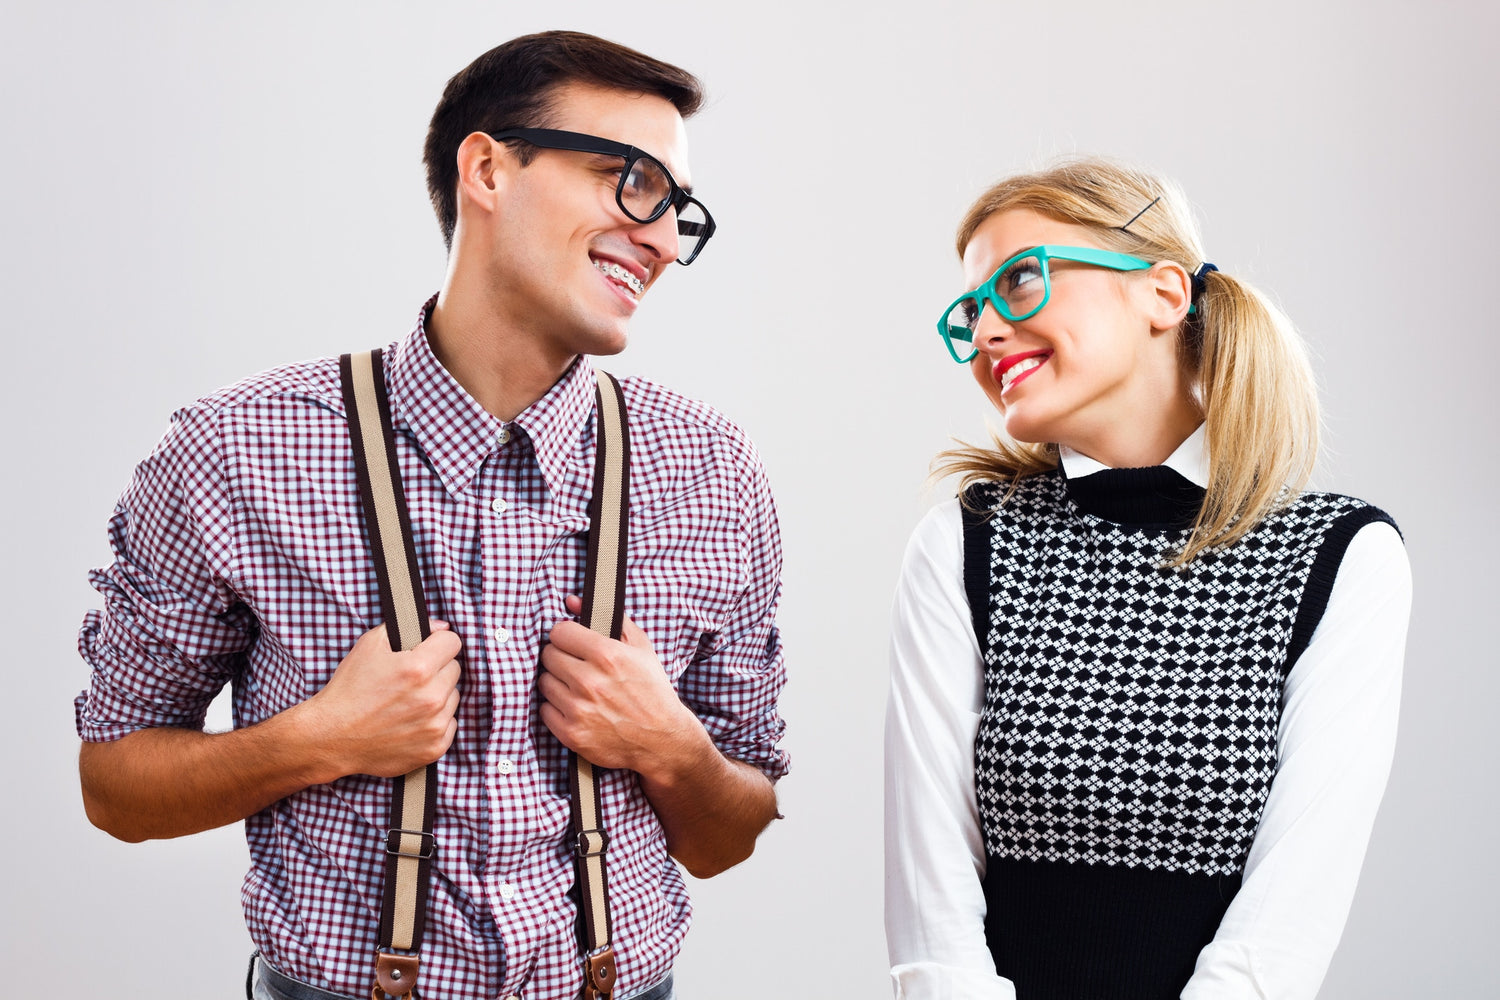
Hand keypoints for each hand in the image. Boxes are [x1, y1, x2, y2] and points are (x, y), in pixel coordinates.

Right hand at [300, 621, 462, 778]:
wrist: (331, 736)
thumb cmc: (349, 689)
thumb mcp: (370, 645)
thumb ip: (408, 628)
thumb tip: (442, 627)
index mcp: (418, 669)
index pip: (453, 642)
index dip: (438, 643)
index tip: (428, 650)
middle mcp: (431, 697)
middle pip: (454, 670)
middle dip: (436, 669)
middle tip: (411, 679)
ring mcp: (434, 725)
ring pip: (453, 697)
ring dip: (438, 696)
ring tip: (408, 701)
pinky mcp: (435, 748)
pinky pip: (450, 724)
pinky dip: (436, 721)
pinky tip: (411, 721)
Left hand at [539, 596, 706, 774]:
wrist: (662, 739)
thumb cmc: (652, 690)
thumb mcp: (640, 647)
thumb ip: (609, 618)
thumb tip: (572, 601)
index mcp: (607, 655)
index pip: (559, 632)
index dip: (566, 636)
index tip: (573, 643)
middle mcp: (589, 681)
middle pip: (548, 656)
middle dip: (560, 657)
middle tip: (575, 665)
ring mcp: (579, 709)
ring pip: (544, 682)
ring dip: (557, 683)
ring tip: (577, 688)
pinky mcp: (572, 734)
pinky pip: (544, 711)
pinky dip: (556, 708)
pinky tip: (575, 707)